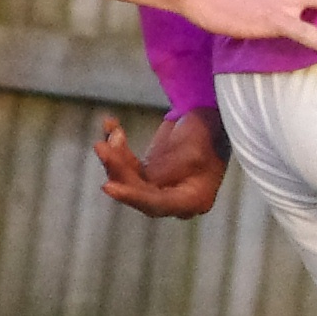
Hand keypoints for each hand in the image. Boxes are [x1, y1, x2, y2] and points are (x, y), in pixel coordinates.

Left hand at [94, 108, 227, 218]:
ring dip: (114, 156)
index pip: (158, 203)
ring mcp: (161, 185)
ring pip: (128, 178)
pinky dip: (118, 146)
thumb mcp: (194, 149)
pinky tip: (111, 124)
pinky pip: (128, 163)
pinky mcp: (150, 172)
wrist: (214, 112)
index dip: (132, 196)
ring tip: (109, 132)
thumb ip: (167, 169)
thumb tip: (136, 179)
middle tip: (102, 148)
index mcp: (193, 199)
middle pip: (139, 191)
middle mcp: (176, 198)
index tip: (108, 187)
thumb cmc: (210, 132)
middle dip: (118, 169)